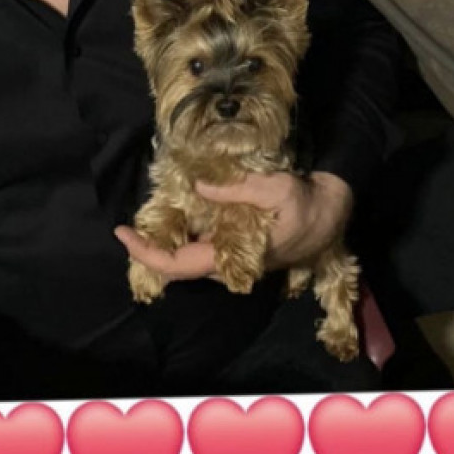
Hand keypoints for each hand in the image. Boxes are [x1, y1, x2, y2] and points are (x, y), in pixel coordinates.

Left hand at [114, 171, 352, 286]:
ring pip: (189, 262)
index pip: (179, 264)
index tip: (122, 233)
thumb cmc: (304, 204)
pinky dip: (184, 239)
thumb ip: (234, 189)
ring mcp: (234, 263)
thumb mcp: (273, 188)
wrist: (331, 217)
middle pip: (178, 267)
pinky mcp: (239, 253)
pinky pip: (202, 252)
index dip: (146, 252)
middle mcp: (229, 266)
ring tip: (145, 223)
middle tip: (127, 227)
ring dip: (166, 245)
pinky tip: (176, 220)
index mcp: (234, 256)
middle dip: (150, 250)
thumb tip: (197, 186)